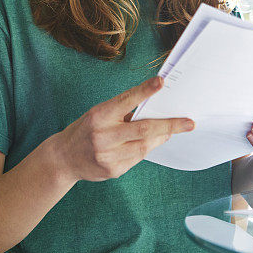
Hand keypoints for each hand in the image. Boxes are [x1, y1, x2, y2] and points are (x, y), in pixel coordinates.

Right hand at [53, 76, 194, 182]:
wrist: (63, 159)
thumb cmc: (86, 130)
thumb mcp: (99, 114)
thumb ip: (123, 112)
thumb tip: (155, 111)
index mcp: (99, 116)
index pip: (125, 101)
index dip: (144, 91)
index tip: (161, 82)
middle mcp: (102, 136)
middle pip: (143, 129)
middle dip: (169, 125)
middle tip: (189, 122)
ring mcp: (107, 156)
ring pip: (144, 146)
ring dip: (160, 137)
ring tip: (169, 131)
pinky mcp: (113, 170)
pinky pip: (138, 158)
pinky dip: (146, 149)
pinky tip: (146, 144)